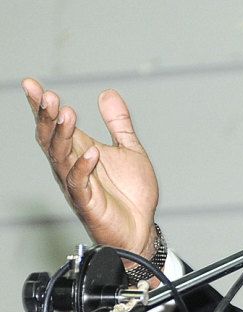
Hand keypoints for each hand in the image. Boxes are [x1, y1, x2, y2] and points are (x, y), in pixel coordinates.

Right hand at [23, 78, 159, 260]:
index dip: (41, 106)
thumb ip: (118, 122)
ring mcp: (77, 185)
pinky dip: (83, 168)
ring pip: (60, 158)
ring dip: (62, 136)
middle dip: (47, 117)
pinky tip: (91, 153)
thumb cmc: (130, 192)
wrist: (141, 227)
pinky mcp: (87, 203)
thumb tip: (107, 93)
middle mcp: (72, 166)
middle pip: (51, 139)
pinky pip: (80, 184)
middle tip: (48, 96)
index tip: (31, 84)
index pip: (56, 125)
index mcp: (80, 151)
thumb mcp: (128, 148)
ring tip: (67, 114)